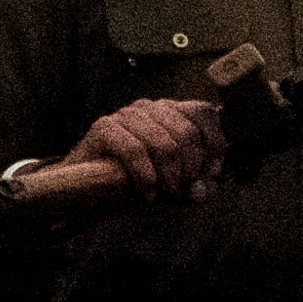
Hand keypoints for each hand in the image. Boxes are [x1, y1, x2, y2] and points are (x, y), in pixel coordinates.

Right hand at [69, 94, 224, 202]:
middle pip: (186, 132)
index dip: (213, 144)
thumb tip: (203, 190)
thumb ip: (194, 187)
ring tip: (165, 194)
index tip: (210, 173)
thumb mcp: (174, 186)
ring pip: (163, 143)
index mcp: (170, 113)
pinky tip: (147, 193)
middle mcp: (149, 108)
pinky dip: (146, 177)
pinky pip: (134, 150)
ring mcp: (126, 115)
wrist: (89, 192)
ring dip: (169, 176)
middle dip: (190, 168)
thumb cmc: (136, 183)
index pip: (202, 112)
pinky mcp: (104, 127)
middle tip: (181, 190)